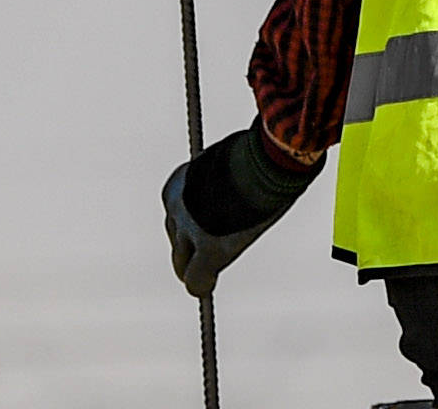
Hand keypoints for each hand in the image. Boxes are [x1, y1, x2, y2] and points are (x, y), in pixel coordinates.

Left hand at [161, 128, 311, 300]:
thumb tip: (256, 168)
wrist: (261, 160)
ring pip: (183, 260)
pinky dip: (201, 283)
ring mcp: (190, 231)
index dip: (193, 220)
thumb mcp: (234, 158)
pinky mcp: (209, 251)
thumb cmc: (257, 150)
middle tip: (202, 255)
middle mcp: (177, 208)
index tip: (208, 225)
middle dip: (189, 246)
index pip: (179, 211)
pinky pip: (196, 279)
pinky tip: (205, 287)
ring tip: (208, 270)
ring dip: (196, 262)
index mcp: (180, 183)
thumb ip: (229, 174)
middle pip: (176, 237)